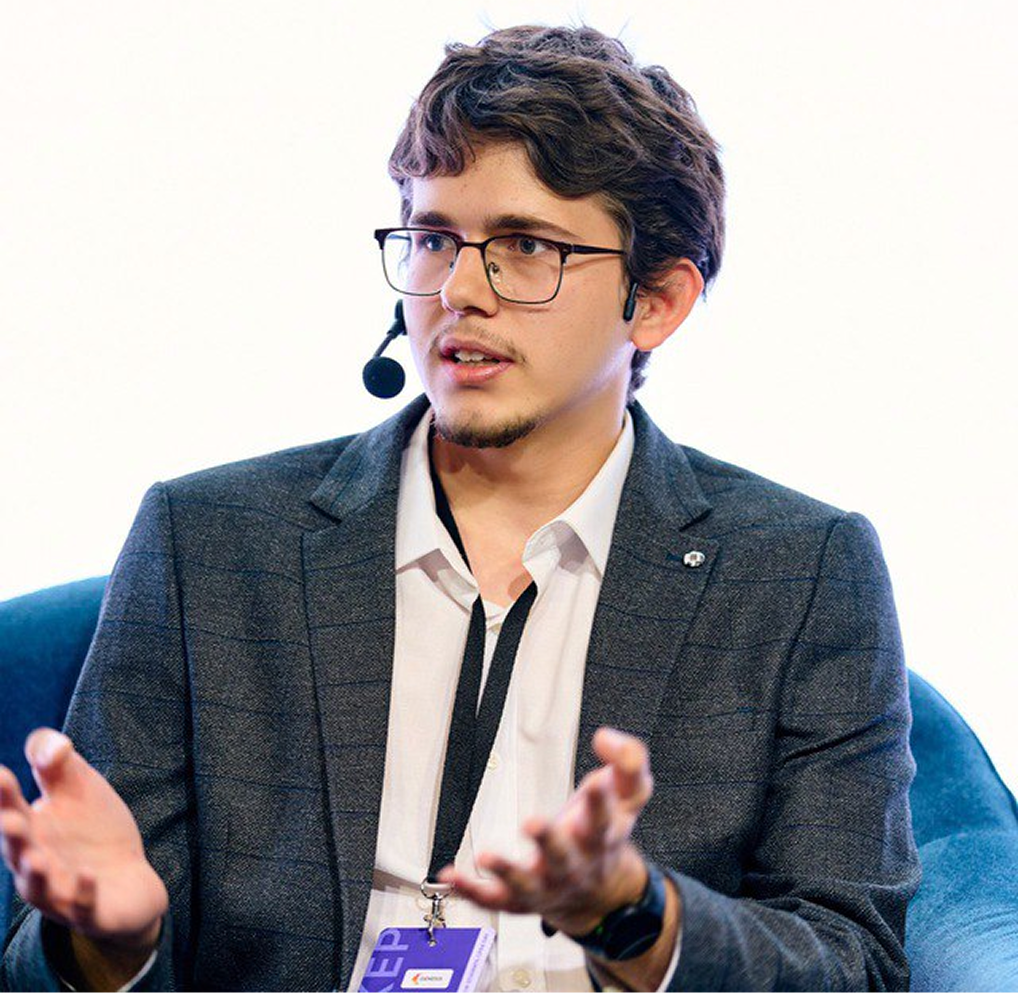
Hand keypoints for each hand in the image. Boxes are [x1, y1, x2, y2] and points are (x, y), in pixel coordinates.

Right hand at [0, 728, 167, 952]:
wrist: (129, 881)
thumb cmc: (94, 831)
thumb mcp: (80, 787)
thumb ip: (58, 763)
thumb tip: (53, 746)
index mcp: (30, 831)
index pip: (9, 811)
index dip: (3, 795)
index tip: (0, 773)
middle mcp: (35, 864)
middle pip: (17, 852)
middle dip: (11, 837)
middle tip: (10, 820)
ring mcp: (60, 891)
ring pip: (41, 886)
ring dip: (37, 873)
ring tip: (38, 858)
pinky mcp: (90, 909)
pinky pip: (83, 905)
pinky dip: (82, 892)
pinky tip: (87, 875)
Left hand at [437, 725, 654, 934]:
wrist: (601, 893)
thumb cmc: (606, 831)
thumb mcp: (629, 793)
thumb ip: (628, 759)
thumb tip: (605, 739)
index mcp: (600, 837)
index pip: (604, 820)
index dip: (601, 801)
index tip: (597, 781)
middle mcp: (573, 865)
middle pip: (562, 856)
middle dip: (548, 840)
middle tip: (532, 822)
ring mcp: (546, 885)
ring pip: (526, 884)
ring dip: (506, 872)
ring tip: (486, 857)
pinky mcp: (521, 899)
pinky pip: (494, 899)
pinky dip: (471, 890)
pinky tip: (451, 875)